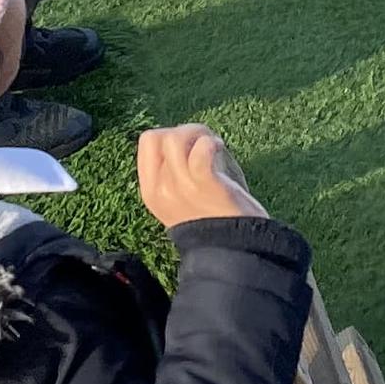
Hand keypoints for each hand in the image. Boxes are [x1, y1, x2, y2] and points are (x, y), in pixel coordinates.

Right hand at [137, 124, 267, 225]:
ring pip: (176, 138)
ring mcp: (179, 188)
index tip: (192, 149)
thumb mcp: (184, 196)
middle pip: (160, 135)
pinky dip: (212, 145)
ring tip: (215, 149)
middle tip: (206, 146)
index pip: (148, 141)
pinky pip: (200, 150)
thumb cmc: (217, 219)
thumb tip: (190, 133)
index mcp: (152, 190)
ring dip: (199, 135)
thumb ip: (179, 169)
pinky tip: (221, 152)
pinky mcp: (203, 186)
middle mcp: (160, 189)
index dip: (171, 135)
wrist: (236, 251)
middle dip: (185, 132)